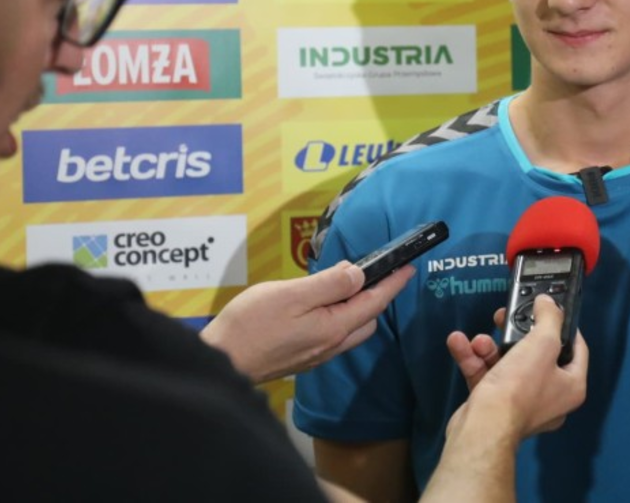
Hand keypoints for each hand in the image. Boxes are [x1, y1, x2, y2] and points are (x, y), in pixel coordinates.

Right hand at [201, 261, 411, 382]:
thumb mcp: (291, 294)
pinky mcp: (301, 358)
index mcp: (334, 327)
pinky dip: (340, 317)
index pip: (375, 302)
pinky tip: (324, 306)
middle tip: (379, 271)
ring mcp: (316, 354)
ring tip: (349, 284)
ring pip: (351, 329)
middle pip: (367, 318)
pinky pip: (334, 335)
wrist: (220, 362)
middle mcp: (331, 345)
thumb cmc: (251, 325)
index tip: (410, 267)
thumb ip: (328, 284)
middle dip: (378, 295)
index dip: (394, 283)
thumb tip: (358, 274)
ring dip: (358, 307)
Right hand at [444, 295, 587, 440]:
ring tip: (479, 339)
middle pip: (536, 354)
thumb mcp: (542, 343)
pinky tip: (459, 344)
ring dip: (489, 347)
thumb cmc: (521, 386)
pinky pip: (487, 375)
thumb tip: (549, 303)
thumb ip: (549, 318)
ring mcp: (521, 403)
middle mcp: (550, 397)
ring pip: (507, 363)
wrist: (484, 427)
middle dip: (517, 333)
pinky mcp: (495, 405)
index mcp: (571, 386)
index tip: (552, 310)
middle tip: (506, 316)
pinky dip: (474, 360)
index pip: (577, 350)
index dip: (566, 327)